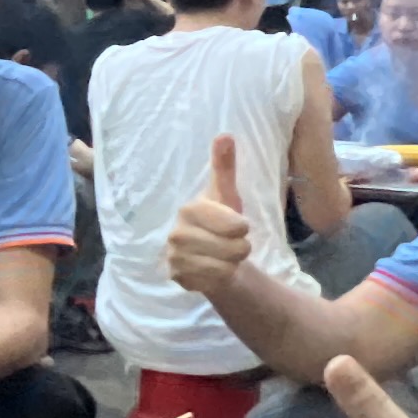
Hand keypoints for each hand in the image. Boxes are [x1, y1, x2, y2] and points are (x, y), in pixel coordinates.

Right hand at [166, 134, 253, 293]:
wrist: (209, 255)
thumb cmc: (221, 223)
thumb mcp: (227, 195)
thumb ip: (224, 167)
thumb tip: (225, 135)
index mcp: (188, 209)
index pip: (232, 224)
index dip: (242, 228)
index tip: (240, 226)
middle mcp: (176, 233)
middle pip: (231, 247)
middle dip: (240, 248)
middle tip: (234, 244)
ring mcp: (175, 257)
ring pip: (224, 265)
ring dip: (233, 263)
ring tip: (226, 257)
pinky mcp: (178, 277)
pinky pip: (213, 281)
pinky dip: (221, 277)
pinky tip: (216, 270)